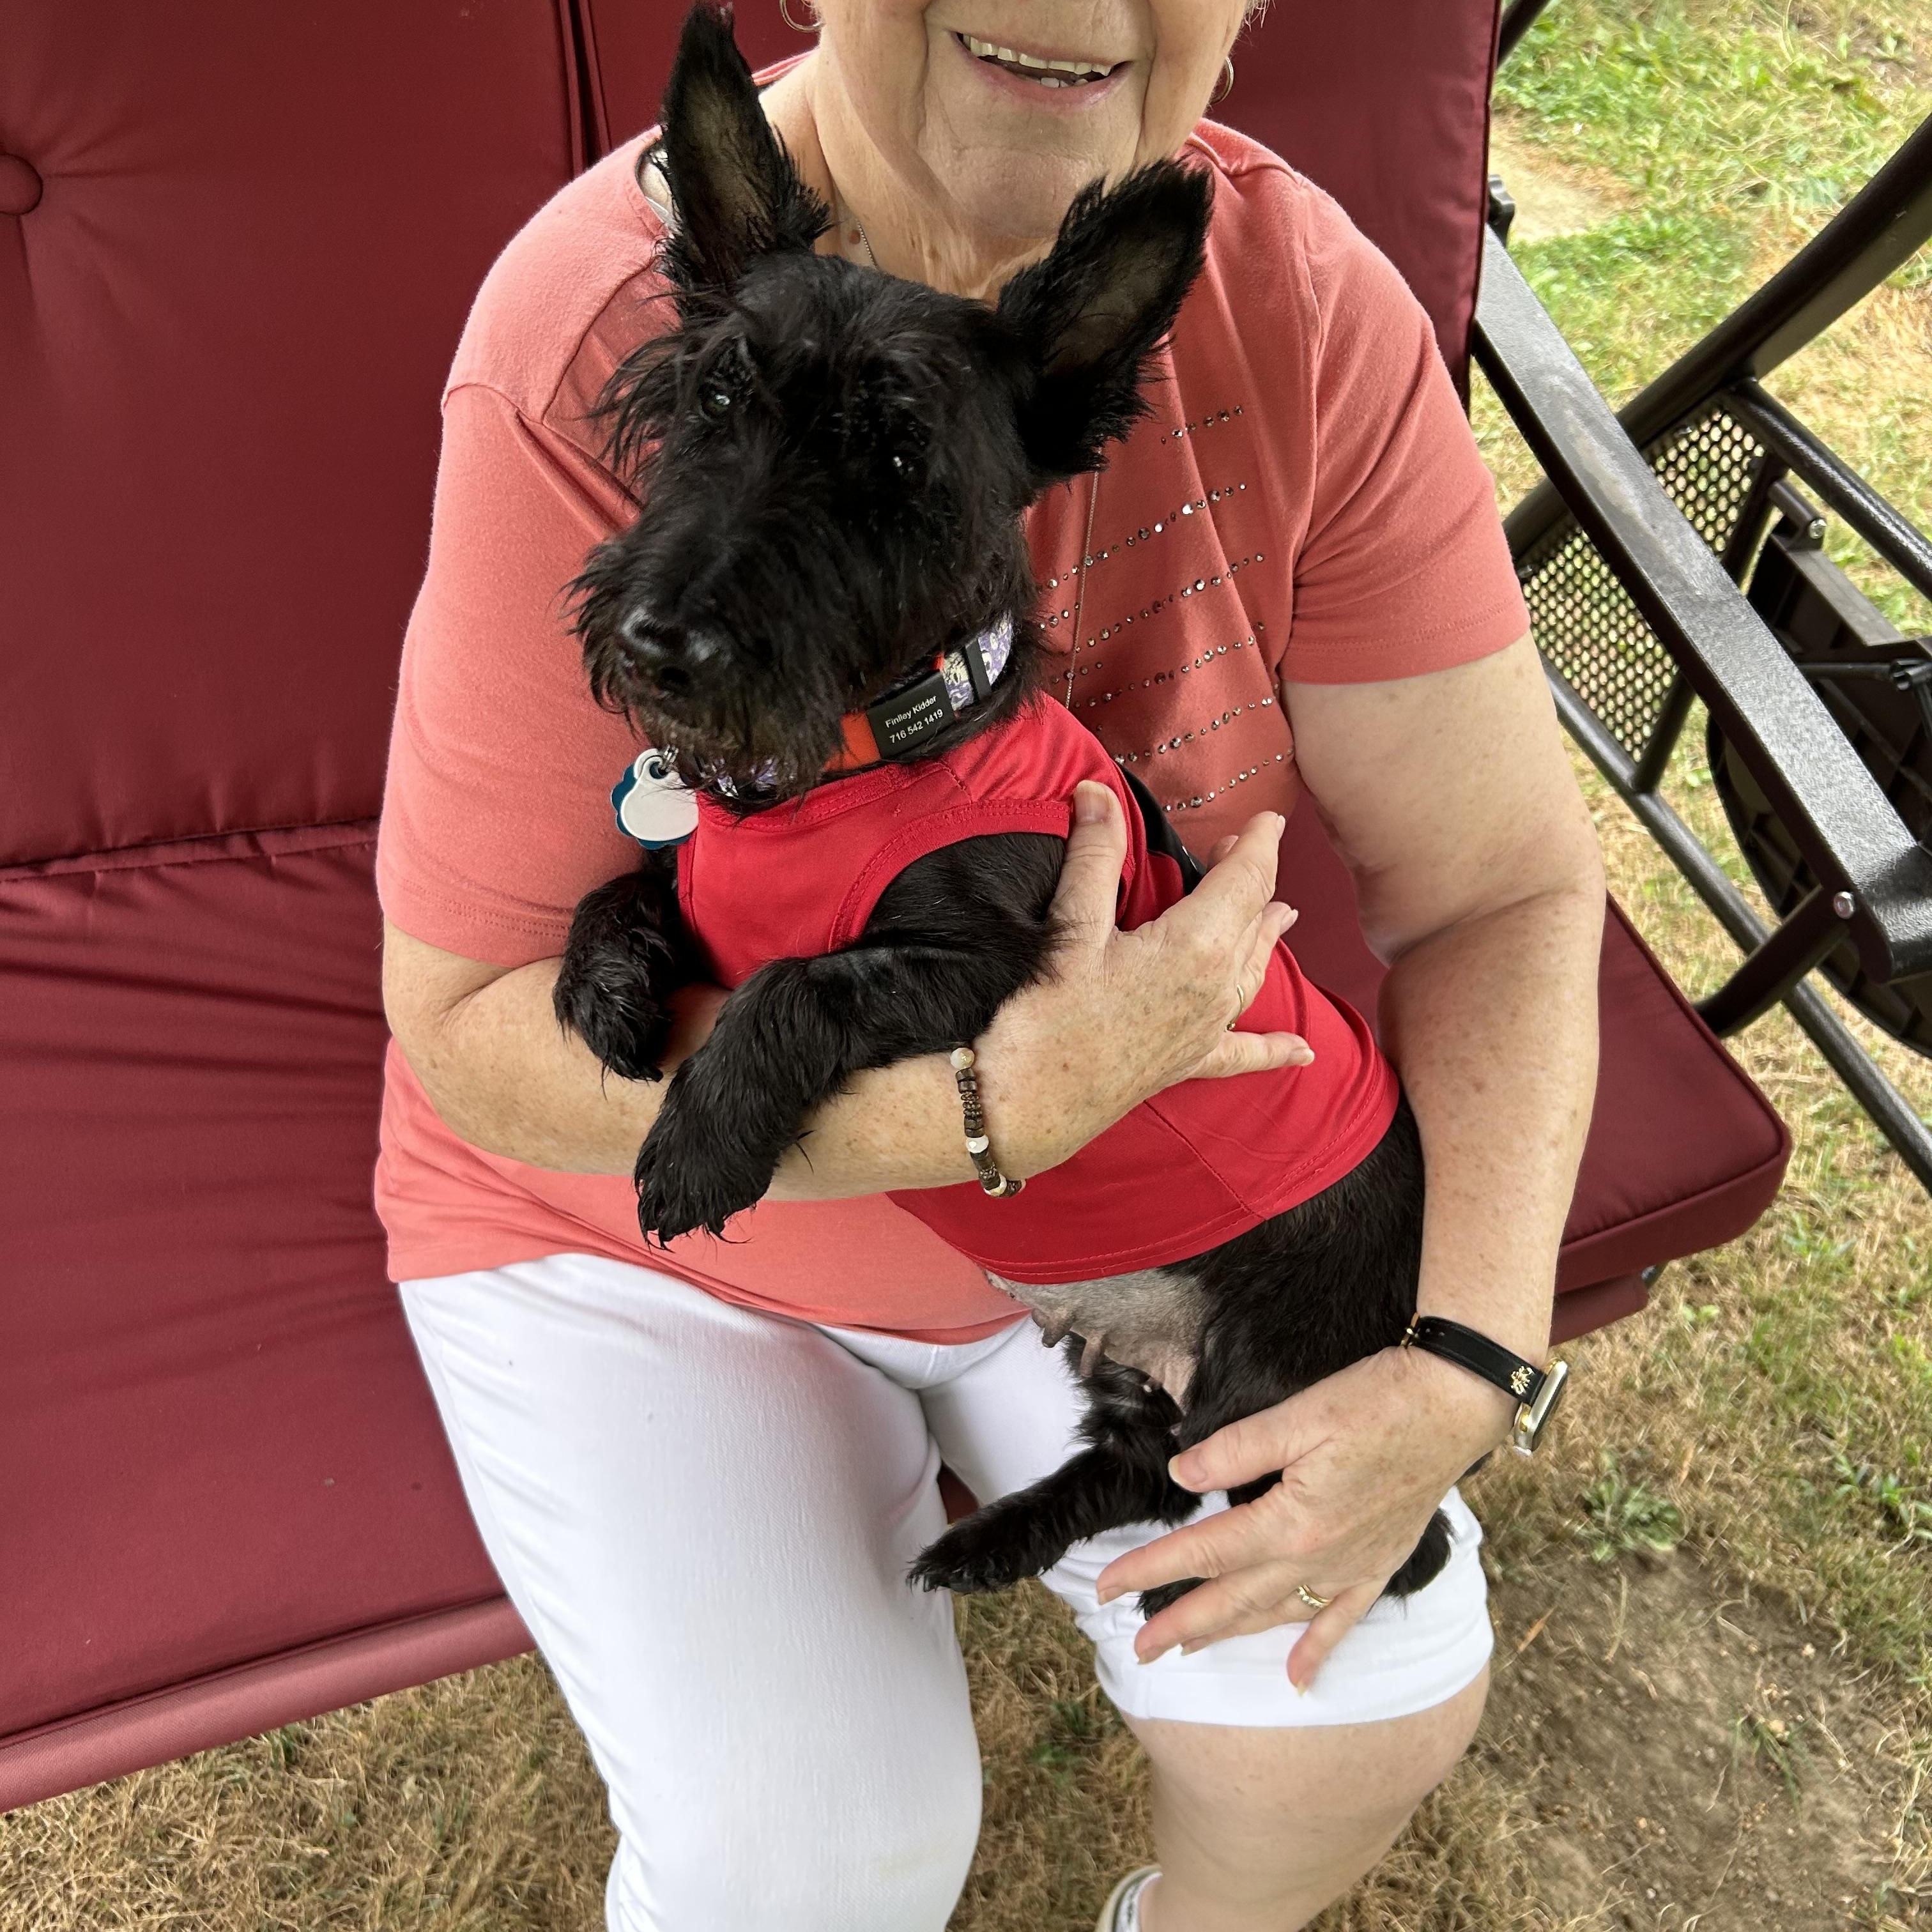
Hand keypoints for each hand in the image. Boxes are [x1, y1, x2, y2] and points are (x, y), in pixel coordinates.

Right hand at [977, 781, 1313, 1175]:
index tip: (1269, 818)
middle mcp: (1216, 987)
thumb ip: (1094, 855)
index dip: (1259, 843)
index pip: (1245, 879)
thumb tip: (1095, 793)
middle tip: (1244, 846)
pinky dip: (1274, 1049)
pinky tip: (1303, 1054)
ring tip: (1283, 915)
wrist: (1031, 1102)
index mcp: (1196, 944)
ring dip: (1267, 938)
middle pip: (1251, 919)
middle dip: (1254, 878)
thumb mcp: (1073, 924)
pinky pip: (1243, 1053)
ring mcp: (1207, 1029)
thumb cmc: (1050, 1015)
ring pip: (1252, 972)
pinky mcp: (1188, 1063)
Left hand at [1092, 1346, 1515, 1691]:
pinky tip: (1298, 1680)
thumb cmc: (1376, 1401)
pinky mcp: (1379, 1566)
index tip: (1107, 1588)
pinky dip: (1316, 1652)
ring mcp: (1350, 1568)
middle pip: (1232, 1599)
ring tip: (1188, 1651)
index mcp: (1289, 1522)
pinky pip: (1341, 1621)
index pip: (1203, 1553)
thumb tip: (1182, 1476)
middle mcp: (1316, 1559)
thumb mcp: (1298, 1415)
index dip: (1150, 1569)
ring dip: (1230, 1636)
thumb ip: (1235, 1449)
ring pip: (1276, 1615)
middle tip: (1137, 1647)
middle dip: (1180, 1625)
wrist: (1452, 1407)